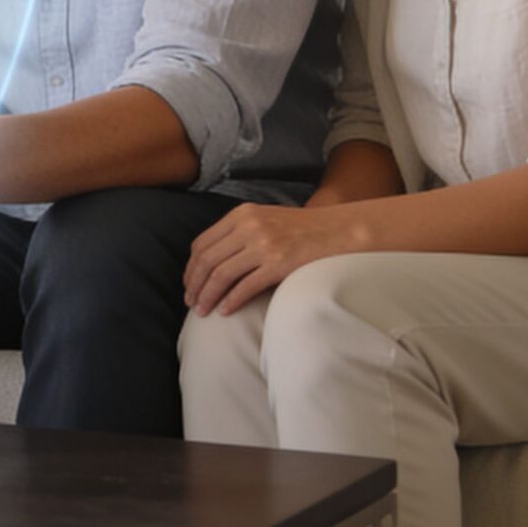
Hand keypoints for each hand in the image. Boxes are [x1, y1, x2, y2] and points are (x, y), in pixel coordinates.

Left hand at [184, 202, 370, 314]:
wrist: (338, 230)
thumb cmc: (300, 229)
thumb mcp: (264, 220)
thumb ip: (238, 233)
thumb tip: (210, 261)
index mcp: (241, 215)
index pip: (202, 243)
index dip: (191, 267)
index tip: (189, 284)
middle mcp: (249, 227)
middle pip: (207, 260)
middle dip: (194, 285)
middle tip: (190, 303)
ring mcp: (264, 245)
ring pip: (221, 275)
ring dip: (208, 296)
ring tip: (202, 311)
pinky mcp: (278, 264)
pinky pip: (245, 286)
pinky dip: (231, 301)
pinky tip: (225, 311)